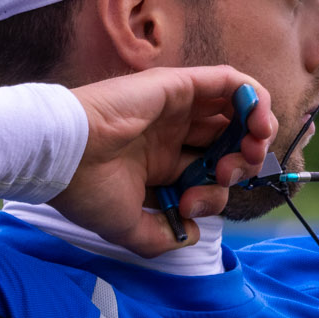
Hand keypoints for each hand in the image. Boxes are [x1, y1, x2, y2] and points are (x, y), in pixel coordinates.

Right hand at [51, 67, 277, 255]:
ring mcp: (176, 107)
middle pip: (227, 143)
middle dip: (242, 162)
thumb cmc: (84, 187)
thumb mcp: (126, 226)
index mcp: (159, 161)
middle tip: (229, 174)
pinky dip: (252, 96)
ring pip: (235, 110)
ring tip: (254, 146)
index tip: (191, 208)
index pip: (206, 172)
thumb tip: (188, 235)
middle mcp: (171, 132)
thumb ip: (160, 237)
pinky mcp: (179, 85)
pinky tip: (256, 120)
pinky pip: (229, 81)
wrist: (62, 156)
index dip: (215, 193)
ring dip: (256, 128)